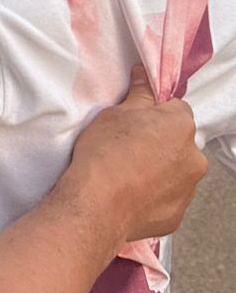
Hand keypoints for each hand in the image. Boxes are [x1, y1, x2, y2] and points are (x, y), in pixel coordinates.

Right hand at [67, 66, 207, 244]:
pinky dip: (153, 194)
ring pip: (175, 171)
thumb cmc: (106, 154)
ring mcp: (188, 190)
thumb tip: (144, 77)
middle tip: (129, 145)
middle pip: (179, 142)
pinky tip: (131, 191)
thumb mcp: (116, 113)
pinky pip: (167, 198)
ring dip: (159, 169)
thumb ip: (139, 94)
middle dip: (159, 142)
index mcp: (181, 127)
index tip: (137, 119)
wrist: (98, 203)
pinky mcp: (176, 215)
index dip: (155, 112)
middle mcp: (193, 158)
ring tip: (127, 171)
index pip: (176, 109)